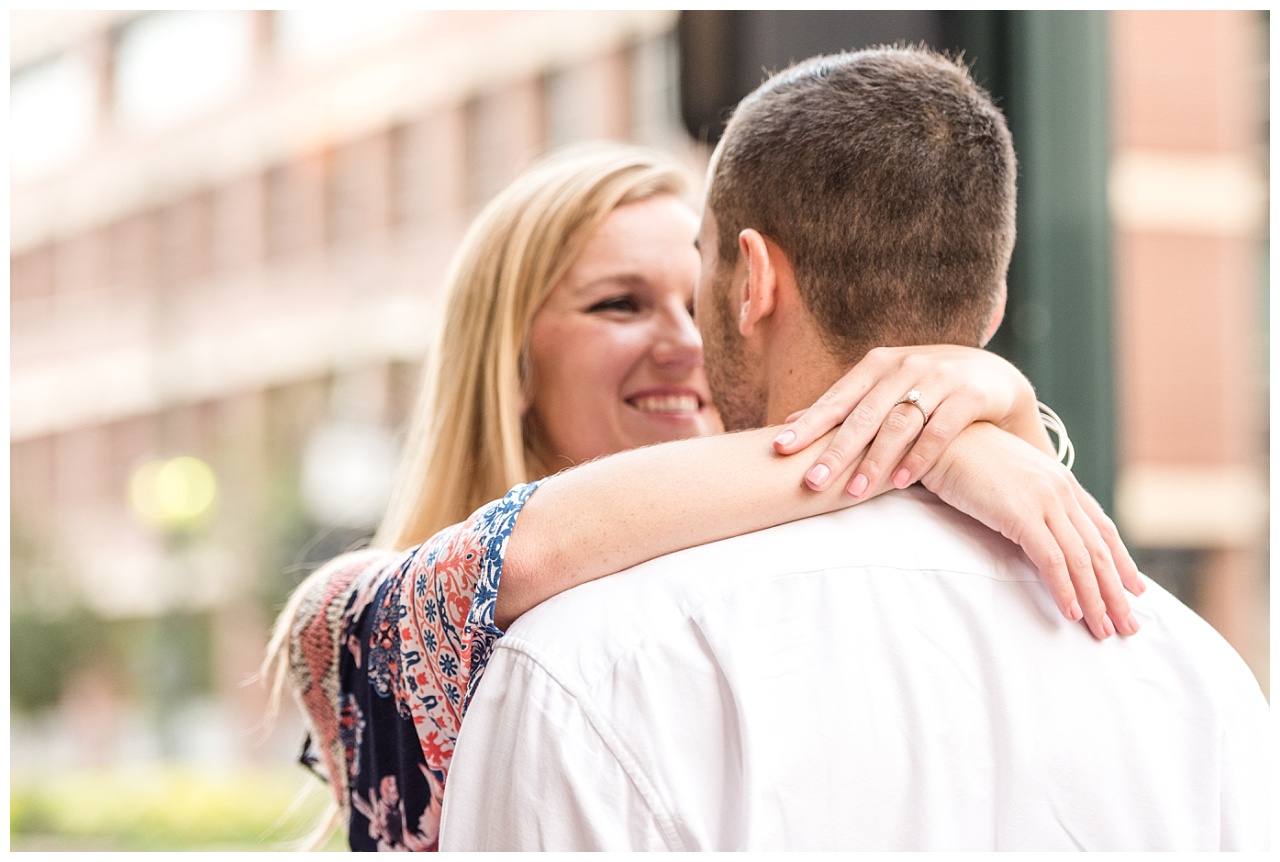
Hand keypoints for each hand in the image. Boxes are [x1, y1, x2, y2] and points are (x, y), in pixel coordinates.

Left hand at [773, 345, 1045, 496]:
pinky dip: (919, 457)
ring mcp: (938, 377)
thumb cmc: (925, 388)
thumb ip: (844, 406)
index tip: (780, 449)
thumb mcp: (884, 389)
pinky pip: (940, 430)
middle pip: (863, 414)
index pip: (837, 399)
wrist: (993, 376)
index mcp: (877, 365)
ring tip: (853, 492)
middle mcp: (904, 366)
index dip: (809, 424)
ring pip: (899, 423)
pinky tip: (900, 482)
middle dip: (835, 450)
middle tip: (811, 482)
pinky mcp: (969, 394)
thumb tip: (790, 425)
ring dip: (875, 460)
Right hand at [921, 423, 1144, 639]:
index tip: (1134, 589)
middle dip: (1115, 592)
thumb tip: (1036, 530)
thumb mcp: (1009, 477)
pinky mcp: (1020, 514)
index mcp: (1061, 480)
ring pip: (1081, 559)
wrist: (941, 438)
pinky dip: (1064, 589)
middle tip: (1127, 625)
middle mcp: (1061, 489)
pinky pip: (1052, 559)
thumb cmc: (965, 457)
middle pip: (1099, 549)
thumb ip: (1030, 499)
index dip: (1121, 561)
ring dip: (1095, 599)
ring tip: (1103, 629)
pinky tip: (1070, 612)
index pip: (1102, 527)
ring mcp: (1044, 500)